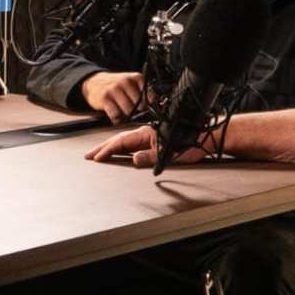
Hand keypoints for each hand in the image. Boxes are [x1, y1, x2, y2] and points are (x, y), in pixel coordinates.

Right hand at [78, 70, 147, 120]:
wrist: (94, 82)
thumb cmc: (116, 85)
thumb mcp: (132, 83)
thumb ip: (143, 92)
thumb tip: (154, 106)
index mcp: (136, 77)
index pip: (149, 97)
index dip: (146, 106)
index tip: (142, 108)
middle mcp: (126, 81)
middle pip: (139, 106)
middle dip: (136, 111)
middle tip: (130, 109)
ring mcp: (115, 89)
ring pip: (128, 112)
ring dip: (125, 116)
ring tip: (122, 111)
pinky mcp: (105, 98)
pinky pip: (116, 115)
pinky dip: (116, 119)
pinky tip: (115, 115)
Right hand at [86, 118, 220, 168]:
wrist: (205, 137)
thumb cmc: (190, 144)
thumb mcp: (169, 153)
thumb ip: (150, 157)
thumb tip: (132, 160)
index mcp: (146, 134)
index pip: (122, 142)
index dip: (108, 150)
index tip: (96, 157)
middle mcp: (146, 134)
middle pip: (119, 140)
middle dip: (103, 148)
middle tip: (88, 156)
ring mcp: (149, 137)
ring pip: (124, 142)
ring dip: (110, 148)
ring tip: (98, 154)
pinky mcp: (154, 140)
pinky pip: (132, 144)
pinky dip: (121, 148)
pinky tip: (119, 152)